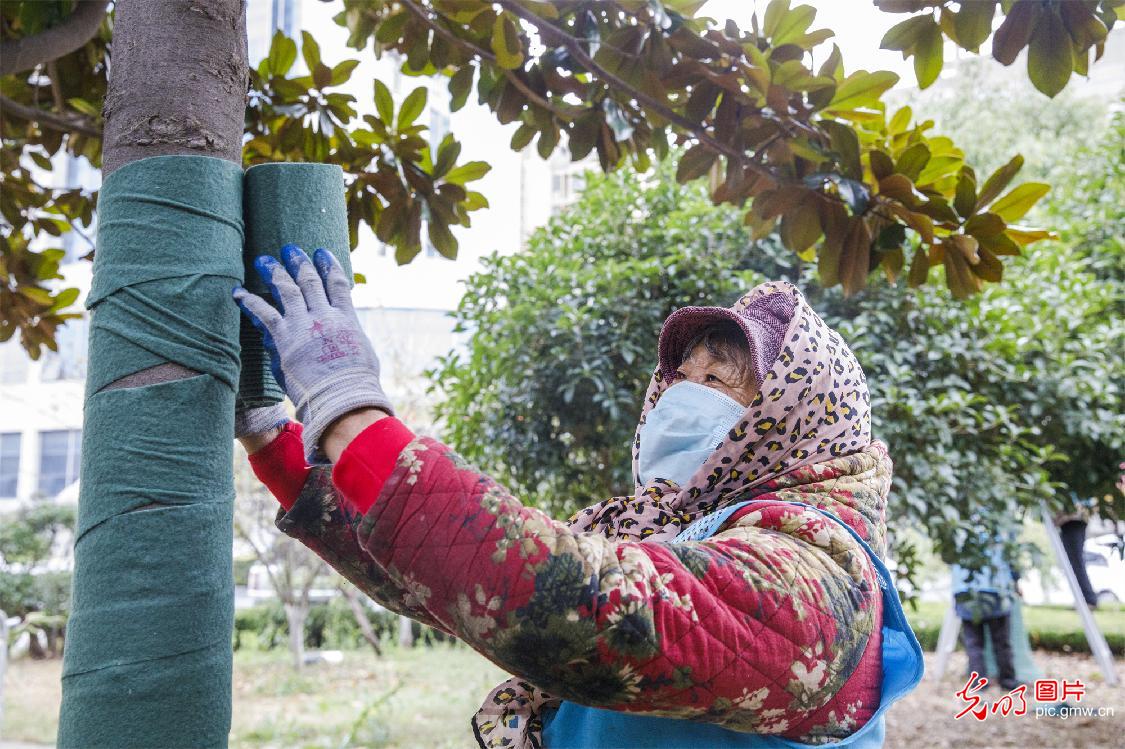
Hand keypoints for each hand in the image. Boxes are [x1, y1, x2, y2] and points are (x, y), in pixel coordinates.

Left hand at [233, 244, 392, 460]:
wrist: (343, 396)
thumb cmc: (357, 383)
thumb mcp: (362, 355)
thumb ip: (348, 339)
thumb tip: (341, 335)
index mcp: (347, 319)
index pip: (338, 285)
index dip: (329, 266)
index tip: (321, 253)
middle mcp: (325, 315)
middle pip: (311, 281)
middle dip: (300, 263)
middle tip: (290, 249)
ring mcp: (304, 324)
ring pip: (288, 289)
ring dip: (275, 272)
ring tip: (265, 260)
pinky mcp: (285, 337)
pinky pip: (264, 312)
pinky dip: (250, 301)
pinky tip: (238, 292)